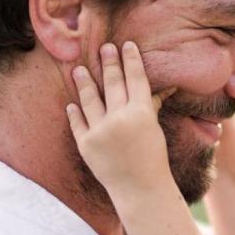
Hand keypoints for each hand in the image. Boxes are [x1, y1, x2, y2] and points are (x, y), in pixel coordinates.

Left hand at [67, 41, 175, 196]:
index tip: (126, 45)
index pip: (135, 79)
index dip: (130, 60)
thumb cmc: (152, 159)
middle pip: (112, 84)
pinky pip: (77, 123)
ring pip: (90, 99)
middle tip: (104, 47)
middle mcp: (120, 118)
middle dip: (109, 63)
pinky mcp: (86, 145)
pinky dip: (74, 112)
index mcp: (141, 112)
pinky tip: (71, 103)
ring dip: (84, 82)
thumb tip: (164, 87)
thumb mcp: (154, 129)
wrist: (140, 190)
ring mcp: (100, 131)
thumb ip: (150, 106)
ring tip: (78, 69)